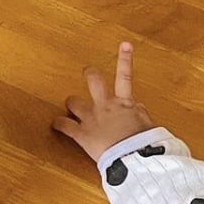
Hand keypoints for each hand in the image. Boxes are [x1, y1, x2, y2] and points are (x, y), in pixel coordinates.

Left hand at [53, 42, 154, 161]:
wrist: (133, 158)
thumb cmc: (145, 145)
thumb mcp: (148, 126)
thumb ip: (140, 113)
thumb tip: (136, 106)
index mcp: (124, 104)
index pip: (126, 76)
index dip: (125, 59)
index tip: (125, 44)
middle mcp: (105, 106)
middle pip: (94, 82)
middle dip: (90, 75)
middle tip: (88, 71)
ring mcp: (91, 119)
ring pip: (74, 102)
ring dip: (72, 103)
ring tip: (70, 104)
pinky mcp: (82, 134)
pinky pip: (65, 125)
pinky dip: (59, 124)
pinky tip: (54, 123)